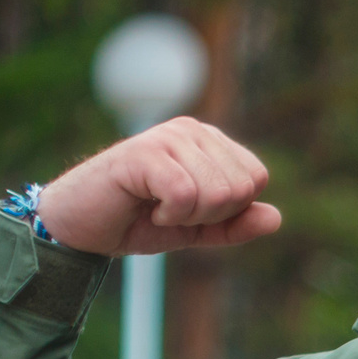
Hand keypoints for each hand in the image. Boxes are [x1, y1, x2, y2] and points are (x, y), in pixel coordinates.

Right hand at [36, 117, 282, 255]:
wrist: (82, 227)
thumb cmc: (137, 221)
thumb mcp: (196, 229)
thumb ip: (235, 225)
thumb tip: (275, 218)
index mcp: (210, 141)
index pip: (256, 178)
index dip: (229, 210)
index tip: (192, 209)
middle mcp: (193, 130)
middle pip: (241, 188)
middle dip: (209, 215)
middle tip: (171, 210)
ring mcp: (168, 136)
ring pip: (216, 193)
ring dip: (185, 216)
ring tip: (156, 207)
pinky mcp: (145, 152)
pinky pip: (185, 195)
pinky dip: (168, 215)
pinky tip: (144, 204)